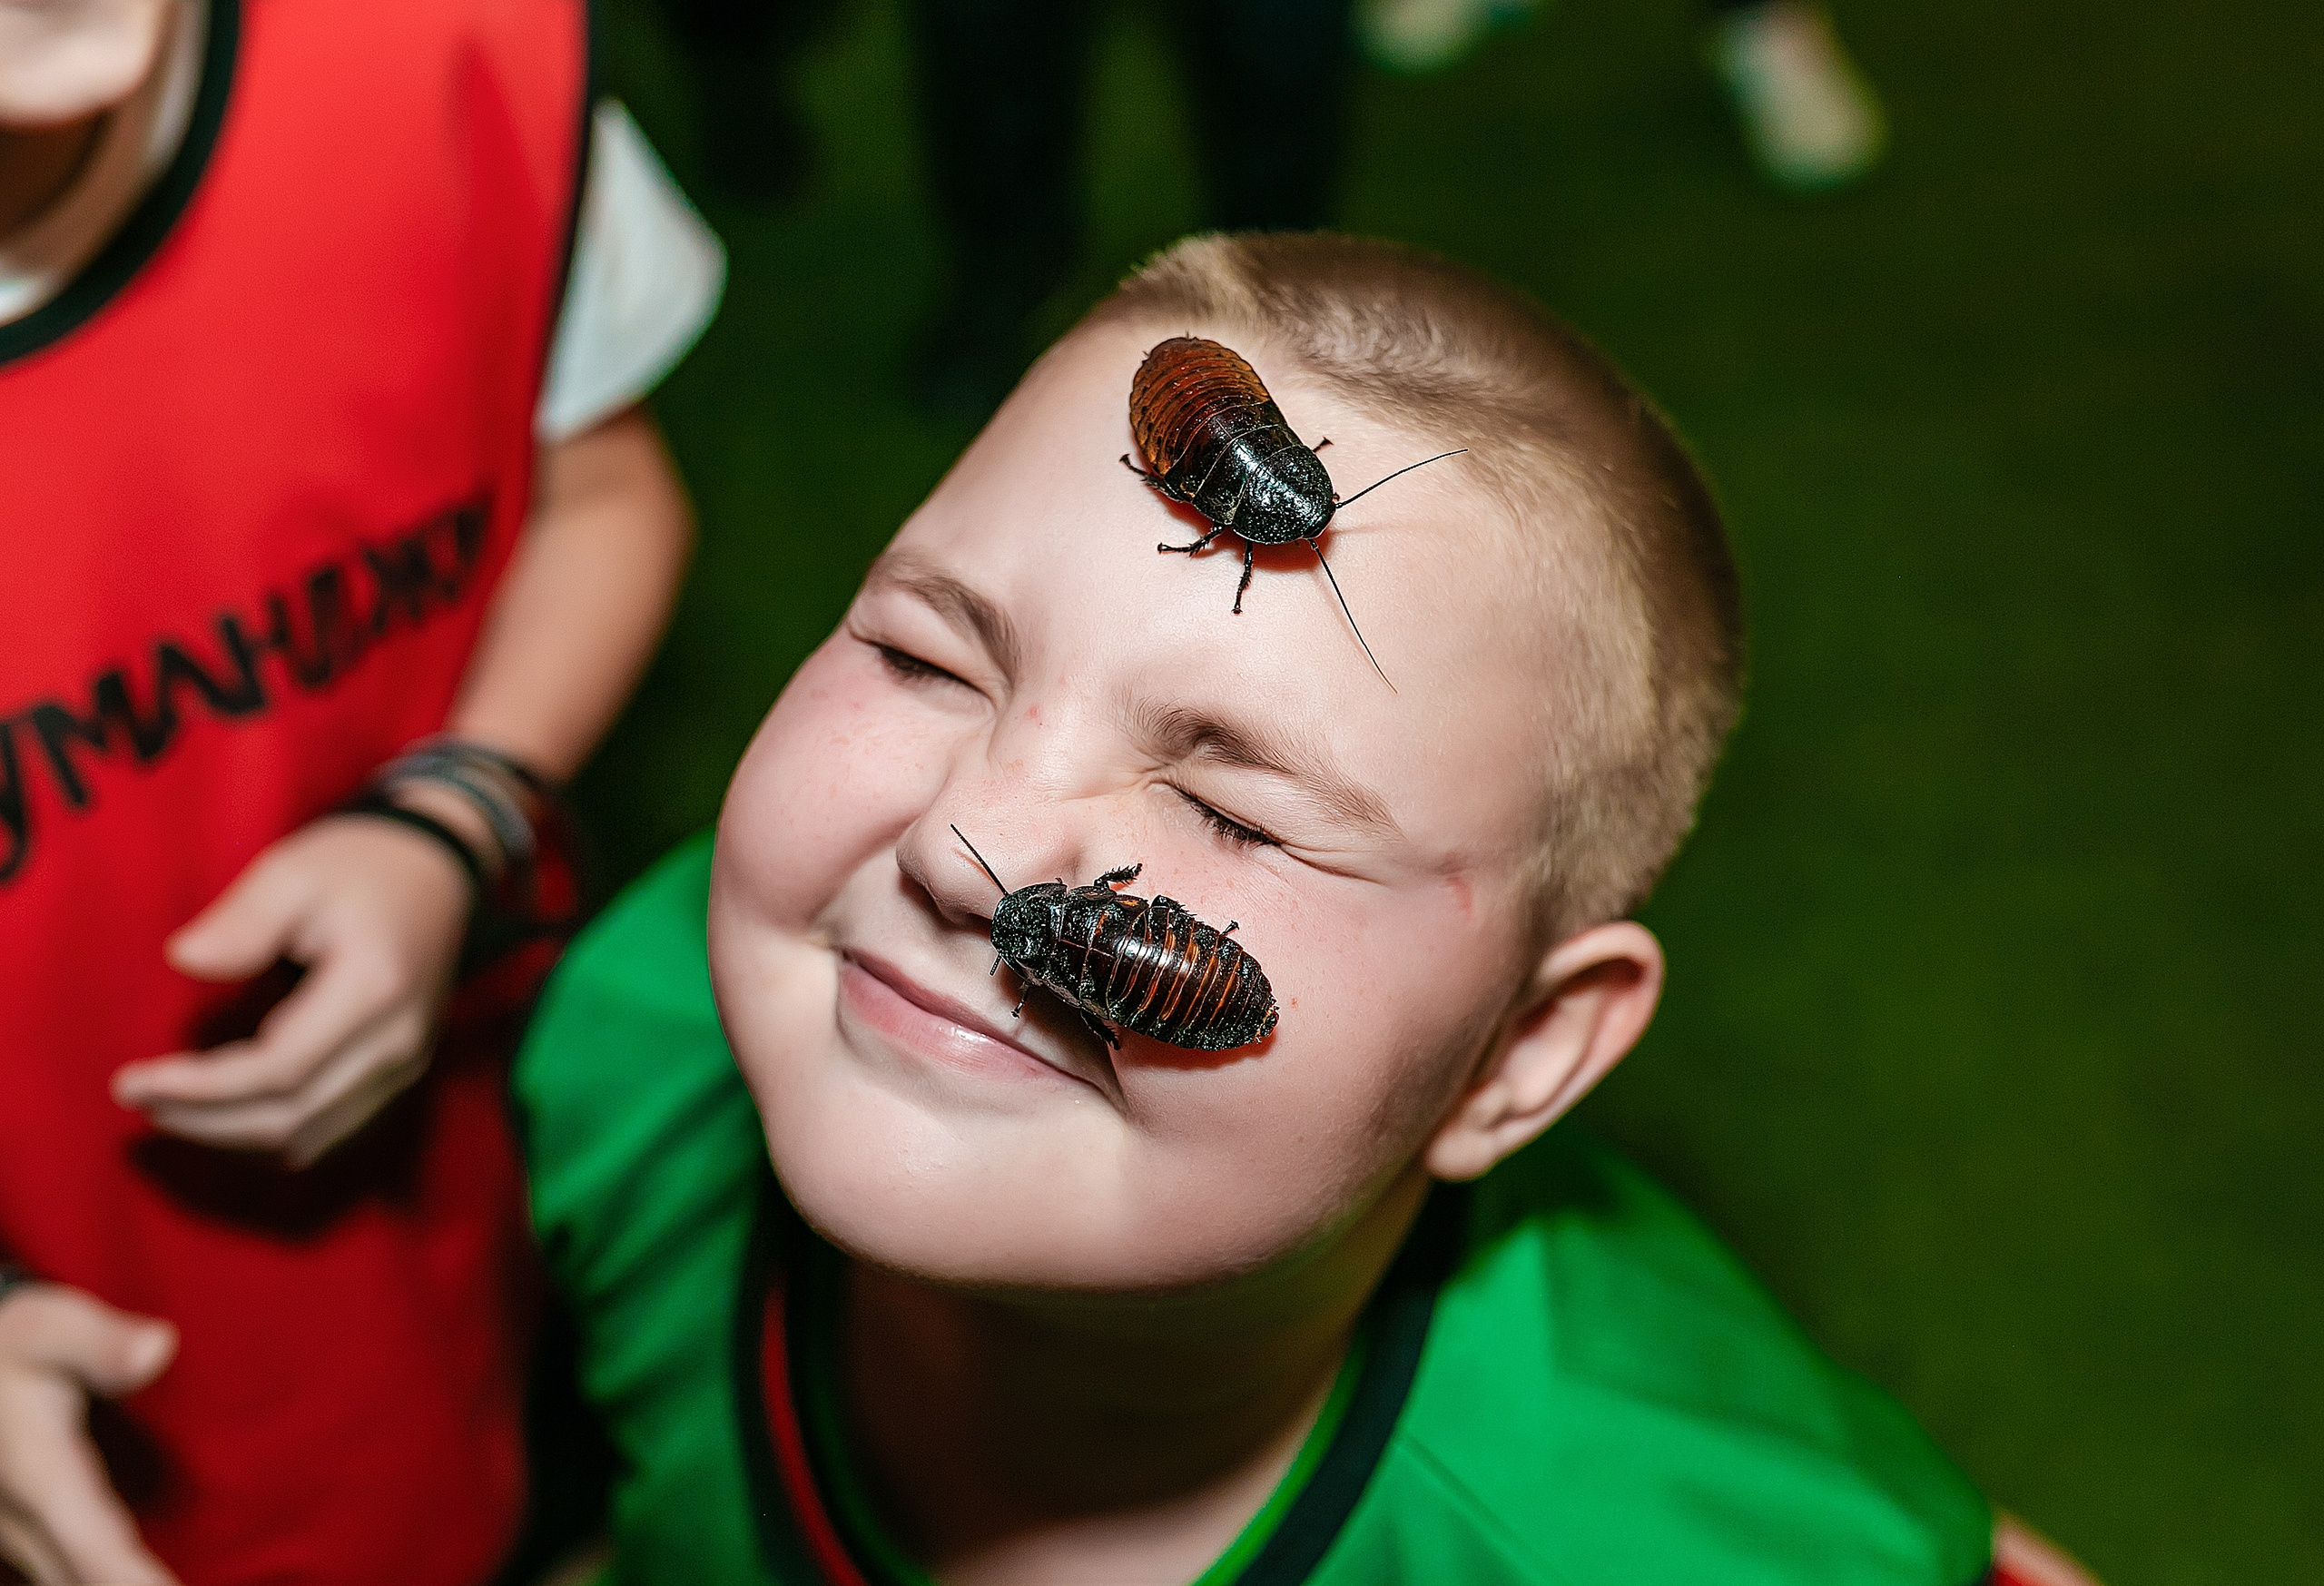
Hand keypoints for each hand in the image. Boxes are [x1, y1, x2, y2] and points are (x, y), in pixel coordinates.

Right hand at [0, 1284, 178, 1585]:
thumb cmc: (17, 1344)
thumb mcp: (52, 1325)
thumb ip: (100, 1343)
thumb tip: (159, 1348)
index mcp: (39, 1478)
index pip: (95, 1549)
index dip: (135, 1580)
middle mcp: (23, 1526)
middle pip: (83, 1582)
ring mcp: (17, 1544)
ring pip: (68, 1584)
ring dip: (124, 1580)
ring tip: (178, 1582)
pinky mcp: (25, 1548)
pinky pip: (67, 1575)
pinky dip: (112, 1575)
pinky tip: (153, 1575)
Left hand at [112, 814, 471, 1166]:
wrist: (440, 873)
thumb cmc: (362, 866)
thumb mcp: (295, 871)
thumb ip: (242, 919)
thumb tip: (185, 960)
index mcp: (373, 990)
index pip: (278, 1071)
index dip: (200, 1088)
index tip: (134, 1079)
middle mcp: (397, 1042)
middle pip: (290, 1119)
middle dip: (203, 1121)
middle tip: (137, 1097)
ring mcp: (405, 1064)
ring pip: (309, 1137)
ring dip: (230, 1135)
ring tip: (169, 1107)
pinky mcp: (399, 1073)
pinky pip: (327, 1130)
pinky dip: (267, 1132)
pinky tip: (223, 1110)